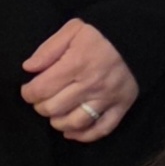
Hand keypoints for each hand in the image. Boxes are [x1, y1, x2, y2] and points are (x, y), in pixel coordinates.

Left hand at [23, 19, 139, 142]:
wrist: (136, 39)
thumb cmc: (99, 36)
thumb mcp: (72, 30)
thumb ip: (48, 49)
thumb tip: (29, 68)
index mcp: (76, 64)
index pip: (42, 89)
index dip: (28, 93)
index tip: (28, 90)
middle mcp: (91, 84)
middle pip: (54, 108)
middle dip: (41, 107)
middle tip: (41, 100)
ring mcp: (107, 98)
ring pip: (75, 123)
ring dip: (58, 122)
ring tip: (55, 115)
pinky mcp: (121, 107)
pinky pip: (101, 129)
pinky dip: (83, 136)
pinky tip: (70, 131)